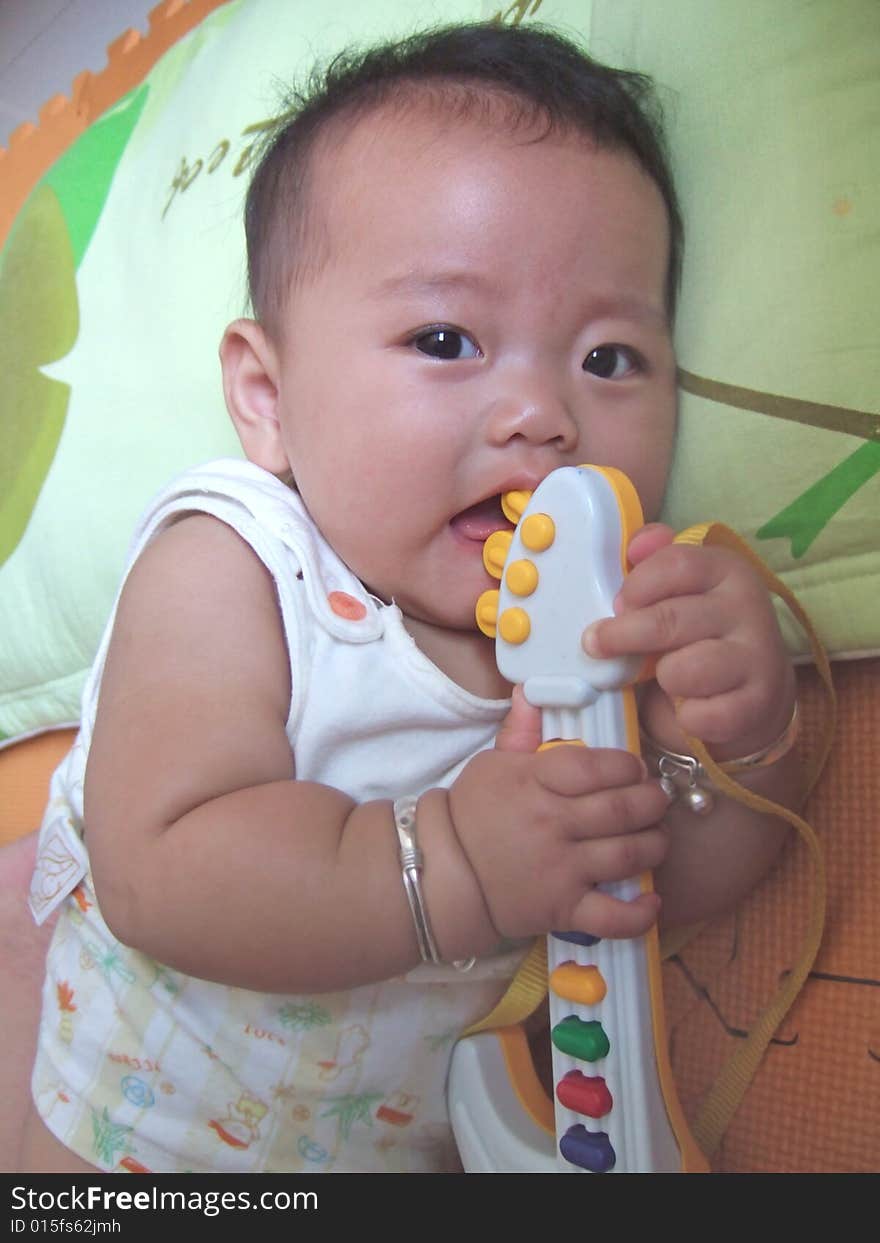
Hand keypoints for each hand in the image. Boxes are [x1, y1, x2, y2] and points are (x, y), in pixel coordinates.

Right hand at [443, 688, 668, 941]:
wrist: (444, 875)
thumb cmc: (471, 815)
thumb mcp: (491, 764)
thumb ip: (520, 731)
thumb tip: (530, 690)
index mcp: (534, 782)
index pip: (595, 767)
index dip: (627, 766)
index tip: (634, 769)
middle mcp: (551, 824)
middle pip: (623, 809)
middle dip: (652, 802)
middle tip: (656, 799)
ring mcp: (561, 869)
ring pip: (628, 854)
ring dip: (655, 844)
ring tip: (656, 836)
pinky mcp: (564, 910)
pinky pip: (614, 916)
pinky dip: (640, 913)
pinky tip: (652, 899)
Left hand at [582, 524, 795, 757]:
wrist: (753, 692)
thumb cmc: (698, 636)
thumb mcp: (677, 593)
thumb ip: (653, 562)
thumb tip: (637, 545)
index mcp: (726, 570)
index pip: (675, 564)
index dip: (636, 587)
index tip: (618, 605)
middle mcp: (748, 606)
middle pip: (668, 620)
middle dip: (623, 636)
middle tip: (599, 644)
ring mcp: (758, 656)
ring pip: (682, 670)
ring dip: (664, 679)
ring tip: (668, 678)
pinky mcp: (758, 703)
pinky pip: (700, 715)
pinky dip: (686, 718)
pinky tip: (692, 709)